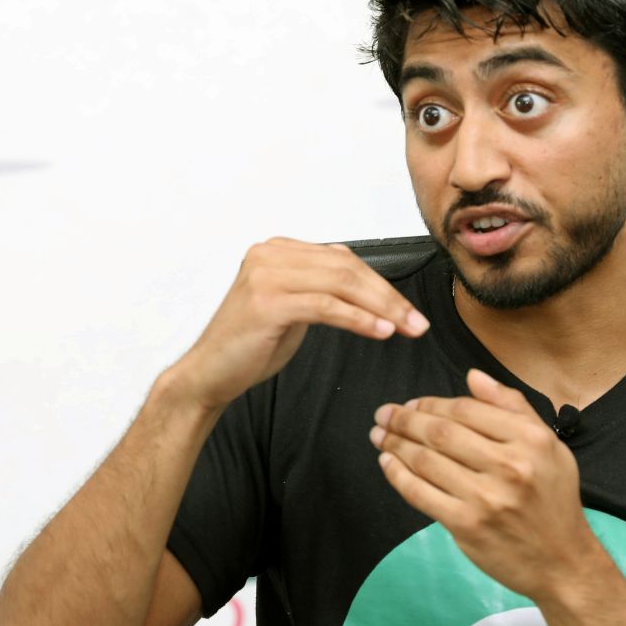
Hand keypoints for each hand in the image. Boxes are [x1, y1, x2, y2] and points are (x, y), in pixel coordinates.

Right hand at [173, 238, 429, 410]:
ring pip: (341, 284)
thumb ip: (323, 290)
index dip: (382, 286)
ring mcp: (266, 274)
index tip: (409, 312)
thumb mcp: (294, 307)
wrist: (209, 374)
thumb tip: (370, 291)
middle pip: (348, 269)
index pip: (345, 260)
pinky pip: (326, 306)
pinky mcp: (267, 301)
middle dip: (389, 297)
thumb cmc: (250, 345)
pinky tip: (380, 331)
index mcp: (279, 250)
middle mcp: (271, 253)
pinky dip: (358, 319)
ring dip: (381, 308)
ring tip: (406, 328)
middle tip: (417, 323)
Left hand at [371, 368, 598, 601]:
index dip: (432, 403)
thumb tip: (472, 376)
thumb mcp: (548, 444)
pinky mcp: (466, 525)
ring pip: (426, 460)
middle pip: (441, 432)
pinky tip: (387, 463)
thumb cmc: (553, 499)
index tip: (412, 403)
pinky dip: (397, 475)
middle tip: (384, 414)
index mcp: (530, 438)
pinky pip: (420, 493)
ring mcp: (486, 497)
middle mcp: (509, 465)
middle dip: (404, 419)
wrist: (561, 561)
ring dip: (395, 444)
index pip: (467, 409)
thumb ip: (512, 405)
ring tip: (380, 435)